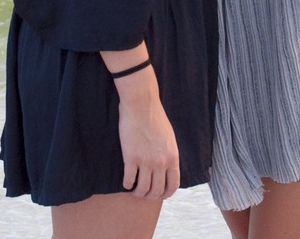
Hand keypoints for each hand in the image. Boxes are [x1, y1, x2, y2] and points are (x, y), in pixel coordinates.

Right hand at [116, 71, 179, 199]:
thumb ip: (169, 154)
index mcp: (173, 156)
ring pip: (142, 189)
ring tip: (134, 189)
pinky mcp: (131, 157)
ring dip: (137, 192)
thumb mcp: (169, 137)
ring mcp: (146, 160)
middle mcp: (161, 162)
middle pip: (156, 191)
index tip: (159, 194)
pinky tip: (126, 181)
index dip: (165, 194)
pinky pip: (128, 180)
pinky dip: (126, 184)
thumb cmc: (155, 117)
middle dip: (150, 196)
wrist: (142, 104)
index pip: (173, 185)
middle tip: (144, 192)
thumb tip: (167, 169)